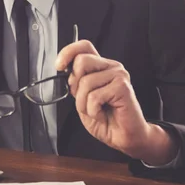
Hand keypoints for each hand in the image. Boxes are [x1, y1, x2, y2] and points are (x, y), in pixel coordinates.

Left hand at [55, 40, 177, 164]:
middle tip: (86, 100)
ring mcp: (119, 75)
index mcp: (101, 67)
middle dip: (76, 86)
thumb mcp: (83, 98)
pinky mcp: (122, 87)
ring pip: (85, 82)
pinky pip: (94, 97)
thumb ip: (76, 82)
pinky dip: (94, 111)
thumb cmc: (106, 119)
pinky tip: (103, 114)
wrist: (125, 138)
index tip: (59, 66)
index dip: (68, 52)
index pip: (84, 46)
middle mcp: (111, 67)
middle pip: (81, 61)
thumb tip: (64, 69)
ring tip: (96, 111)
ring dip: (84, 104)